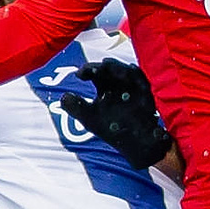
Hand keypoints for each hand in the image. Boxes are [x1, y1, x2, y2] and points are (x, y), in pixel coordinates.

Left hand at [60, 60, 174, 168]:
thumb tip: (63, 96)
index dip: (86, 70)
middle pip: (110, 68)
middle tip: (94, 69)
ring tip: (108, 66)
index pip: (94, 72)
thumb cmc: (113, 129)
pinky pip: (142, 80)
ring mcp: (133, 86)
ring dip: (116, 68)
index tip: (79, 75)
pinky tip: (130, 71)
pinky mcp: (146, 91)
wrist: (137, 142)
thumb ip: (75, 107)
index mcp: (105, 86)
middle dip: (102, 66)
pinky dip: (136, 76)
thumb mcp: (90, 118)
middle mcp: (118, 83)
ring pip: (125, 71)